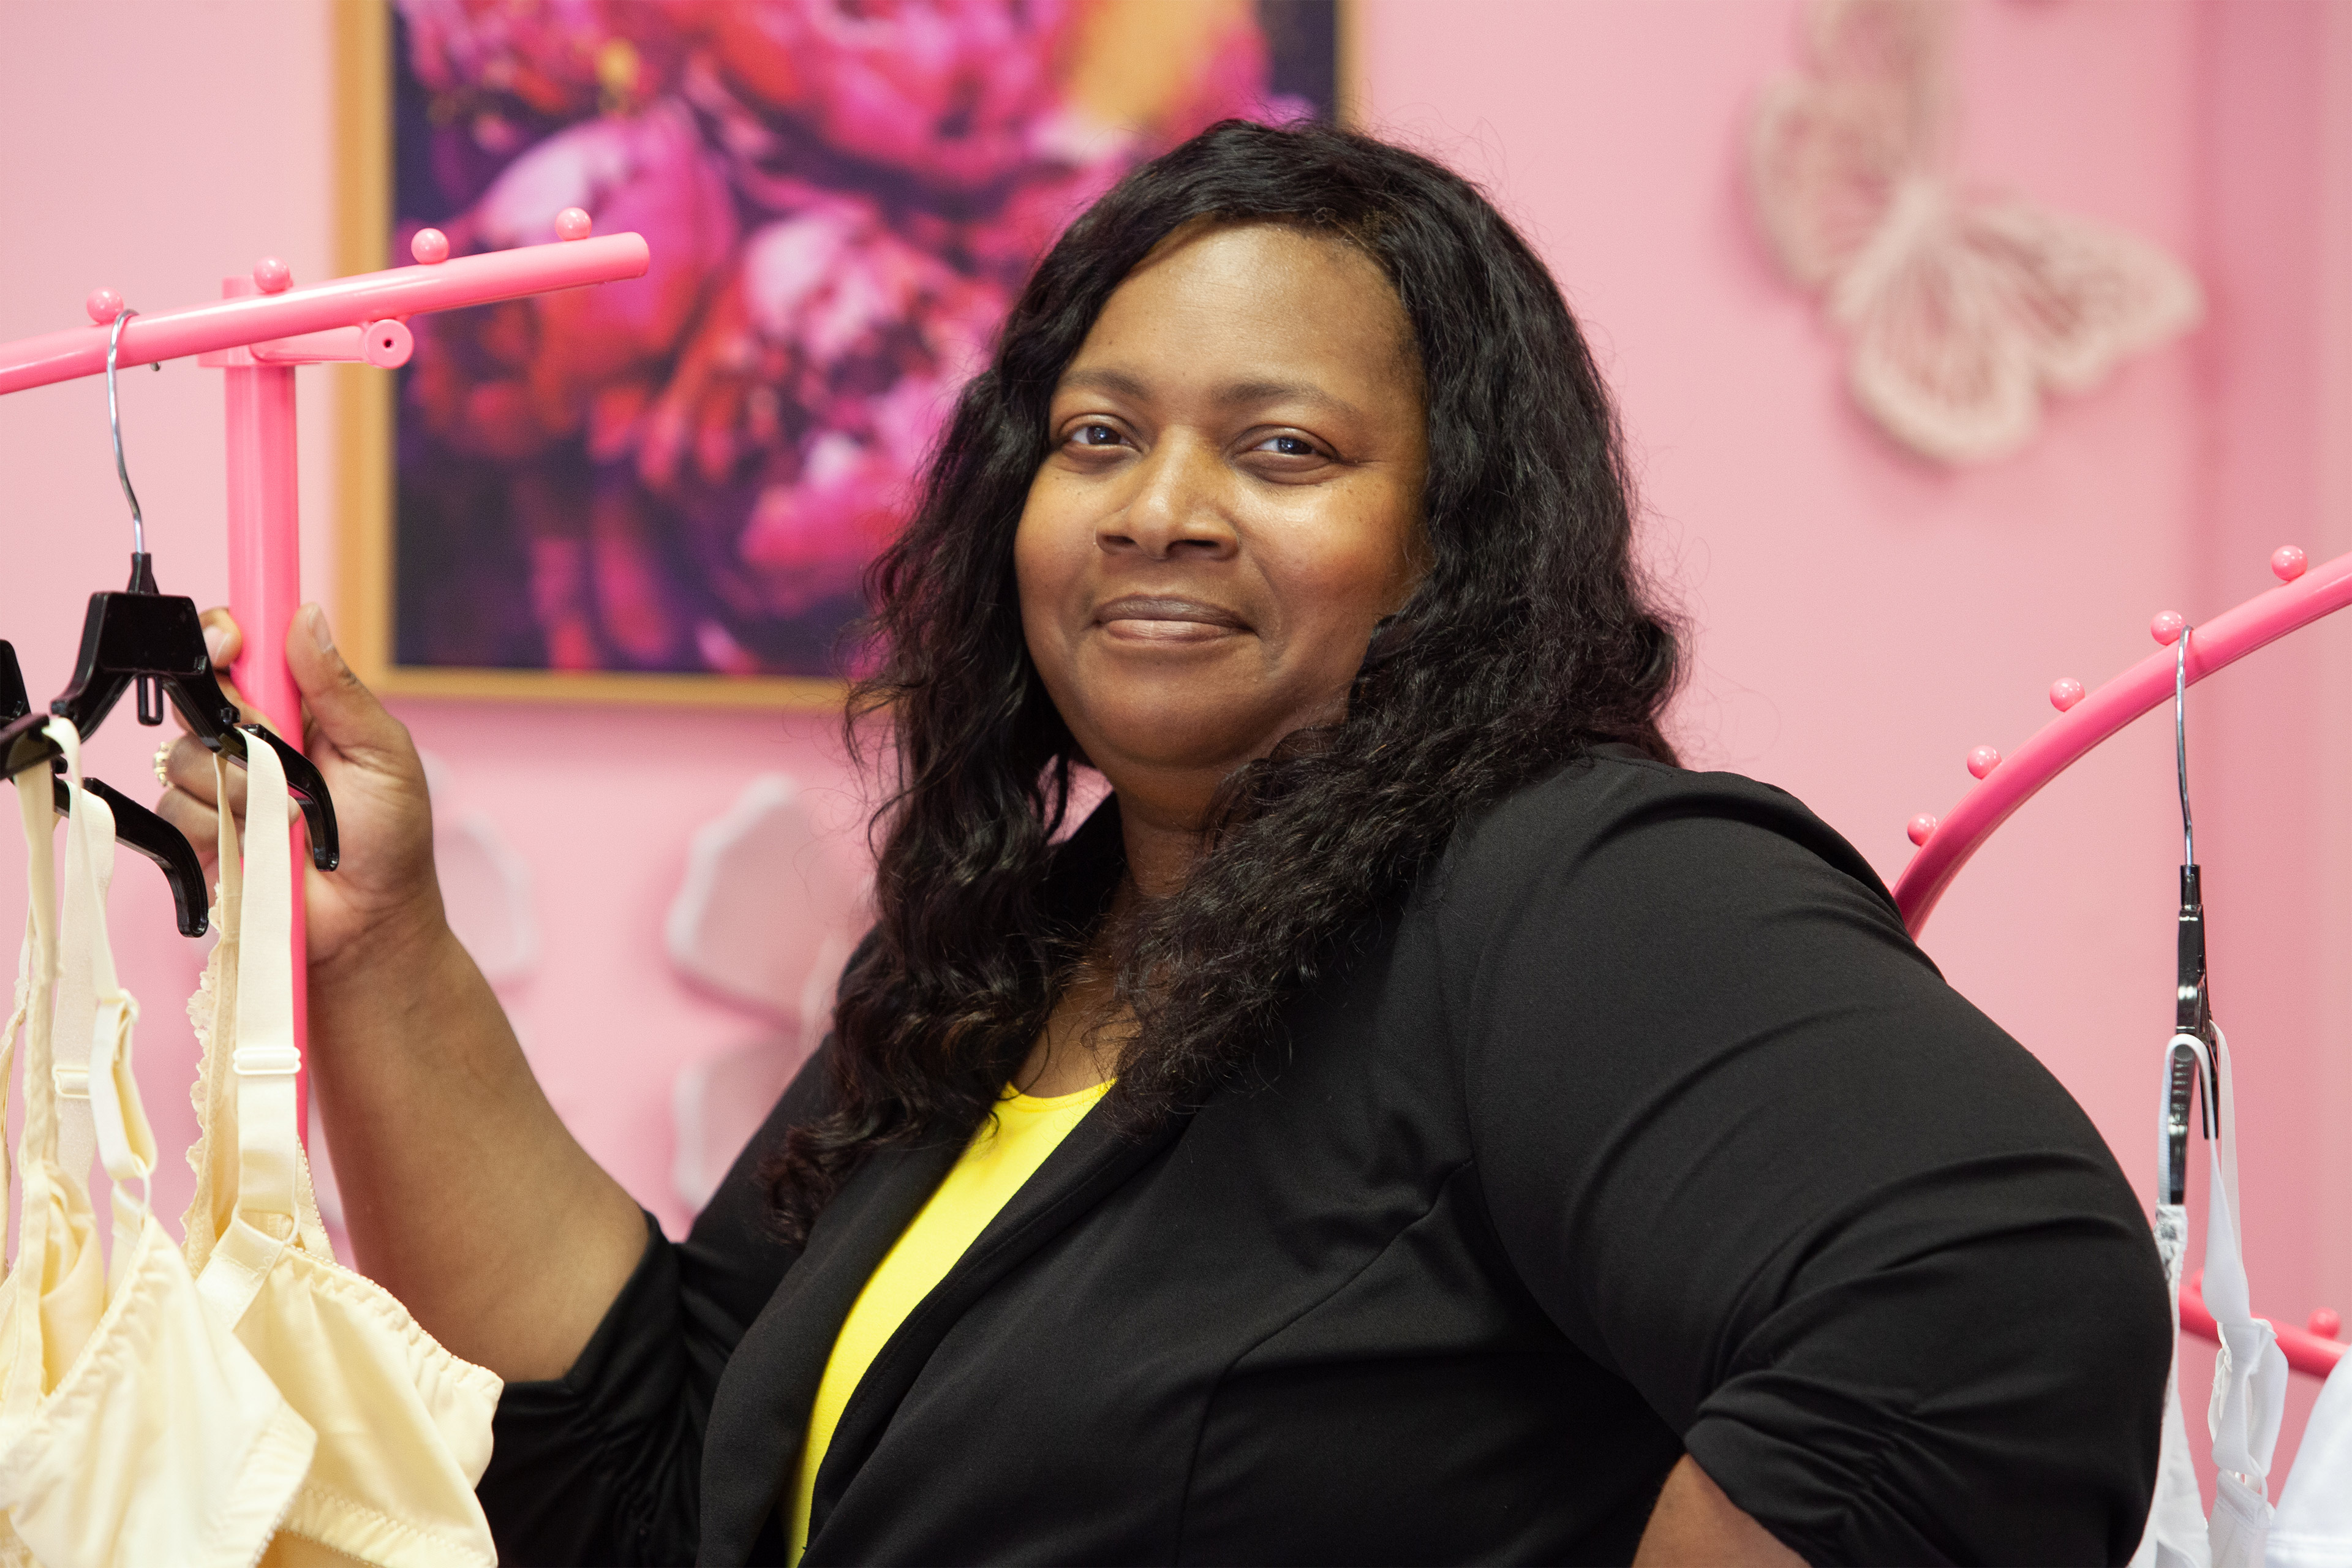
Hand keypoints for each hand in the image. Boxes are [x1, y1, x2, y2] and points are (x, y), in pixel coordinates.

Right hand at [156, 603, 445, 974]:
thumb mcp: (382, 752)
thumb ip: (338, 688)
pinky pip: (177, 807)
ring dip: (242, 786)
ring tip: (292, 816)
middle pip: (198, 694)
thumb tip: (306, 616)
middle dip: (241, 723)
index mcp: (297, 706)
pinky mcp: (197, 832)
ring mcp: (218, 784)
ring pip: (184, 754)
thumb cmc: (390, 838)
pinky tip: (260, 842)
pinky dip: (221, 826)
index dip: (225, 636)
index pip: (240, 649)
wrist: (370, 921)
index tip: (231, 642)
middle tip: (283, 755)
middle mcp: (249, 738)